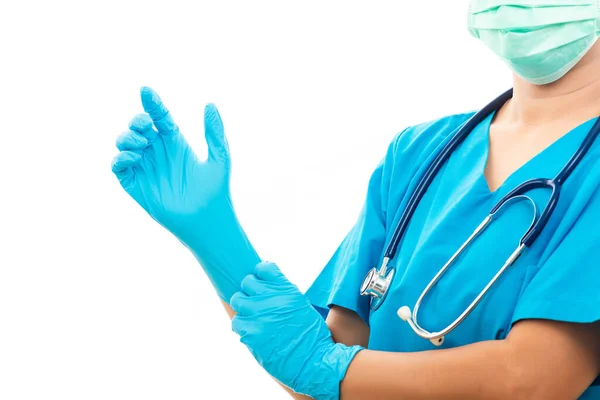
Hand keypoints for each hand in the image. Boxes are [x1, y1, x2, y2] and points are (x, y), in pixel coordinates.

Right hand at [111, 87, 259, 300]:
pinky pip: (119, 167)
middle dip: (136, 120)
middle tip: (144, 125)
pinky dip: (120, 158)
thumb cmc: (216, 190)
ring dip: (127, 137)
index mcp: (176, 143)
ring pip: (125, 143)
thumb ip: (214, 131)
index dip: (152, 103)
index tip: (145, 90)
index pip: (159, 117)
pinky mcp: (135, 185)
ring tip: (142, 144)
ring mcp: (145, 168)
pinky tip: (133, 157)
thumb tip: (210, 104)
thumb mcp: (219, 157)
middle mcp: (158, 153)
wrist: (207, 219)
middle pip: (139, 127)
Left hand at [230, 262, 362, 398]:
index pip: (264, 268)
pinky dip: (243, 328)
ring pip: (237, 300)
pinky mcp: (251, 333)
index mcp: (287, 290)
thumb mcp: (301, 305)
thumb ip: (283, 294)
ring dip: (244, 309)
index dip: (260, 275)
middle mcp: (272, 298)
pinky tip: (254, 334)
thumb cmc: (311, 336)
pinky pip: (236, 322)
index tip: (260, 282)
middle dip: (249, 291)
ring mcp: (259, 315)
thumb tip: (265, 287)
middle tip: (255, 304)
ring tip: (253, 319)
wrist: (315, 362)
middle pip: (246, 281)